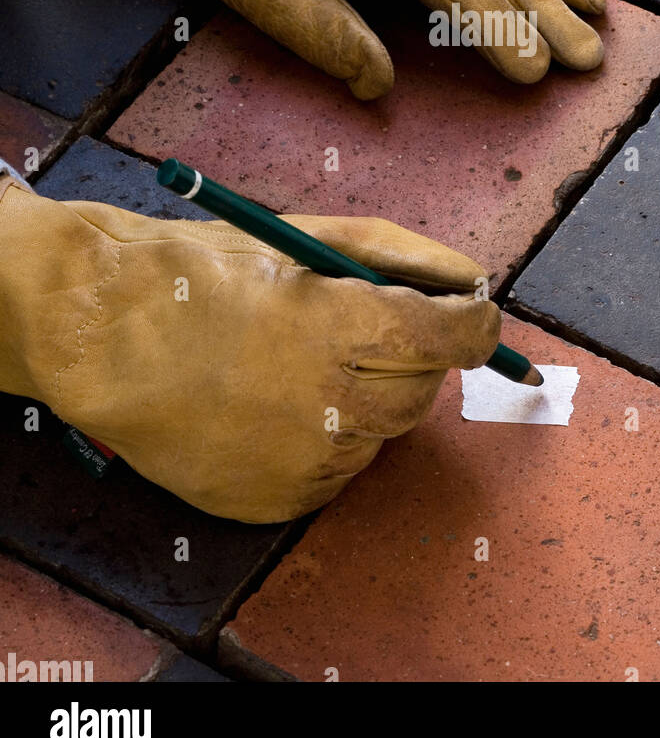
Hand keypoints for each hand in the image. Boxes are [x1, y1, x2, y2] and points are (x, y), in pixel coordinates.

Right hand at [0, 174, 499, 522]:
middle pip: (425, 391)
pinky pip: (340, 470)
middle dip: (413, 357)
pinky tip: (278, 405)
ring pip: (384, 433)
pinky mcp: (279, 501)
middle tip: (366, 329)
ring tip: (305, 363)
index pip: (454, 338)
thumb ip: (401, 255)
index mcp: (341, 328)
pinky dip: (330, 438)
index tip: (473, 316)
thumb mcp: (306, 237)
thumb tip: (473, 279)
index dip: (475, 325)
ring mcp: (305, 461)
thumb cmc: (207, 274)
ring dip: (369, 397)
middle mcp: (331, 403)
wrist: (105, 337)